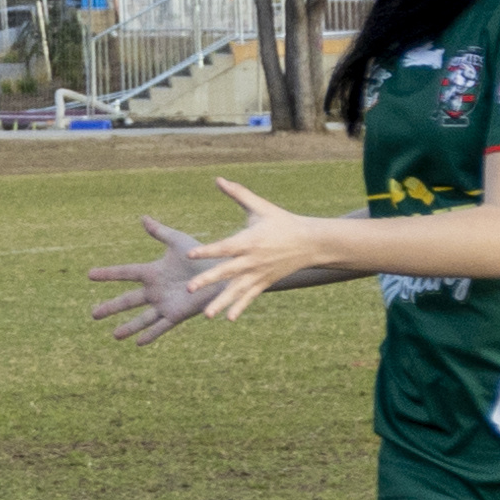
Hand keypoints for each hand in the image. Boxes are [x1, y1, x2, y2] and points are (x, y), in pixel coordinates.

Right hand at [81, 219, 219, 345]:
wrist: (221, 272)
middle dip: (110, 307)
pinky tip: (139, 343)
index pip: (125, 273)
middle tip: (93, 314)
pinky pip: (161, 326)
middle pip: (128, 300)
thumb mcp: (178, 241)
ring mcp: (165, 304)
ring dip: (128, 327)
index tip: (89, 275)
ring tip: (115, 336)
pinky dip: (150, 335)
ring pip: (142, 318)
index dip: (107, 274)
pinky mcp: (177, 314)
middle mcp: (155, 290)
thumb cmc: (201, 256)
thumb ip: (160, 232)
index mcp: (152, 272)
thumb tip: (143, 218)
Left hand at [165, 176, 336, 319]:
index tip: (190, 254)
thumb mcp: (262, 207)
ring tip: (206, 315)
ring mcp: (258, 274)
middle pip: (226, 272)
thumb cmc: (282, 222)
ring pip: (236, 290)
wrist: (310, 242)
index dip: (207, 251)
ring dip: (221, 302)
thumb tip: (218, 179)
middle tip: (189, 289)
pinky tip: (228, 319)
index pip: (224, 247)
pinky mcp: (264, 282)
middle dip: (208, 280)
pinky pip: (249, 297)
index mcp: (249, 240)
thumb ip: (239, 194)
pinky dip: (240, 307)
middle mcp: (252, 260)